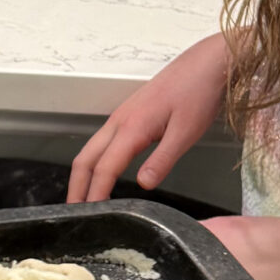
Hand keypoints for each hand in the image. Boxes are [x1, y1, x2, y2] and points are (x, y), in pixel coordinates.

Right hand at [68, 34, 233, 202]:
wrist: (207, 63)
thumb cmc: (199, 94)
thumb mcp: (186, 132)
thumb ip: (162, 160)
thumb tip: (142, 185)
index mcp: (131, 127)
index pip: (104, 168)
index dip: (94, 194)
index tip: (89, 216)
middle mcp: (119, 121)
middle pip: (86, 158)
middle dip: (76, 186)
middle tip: (73, 214)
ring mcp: (122, 116)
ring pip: (91, 149)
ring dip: (83, 175)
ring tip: (84, 200)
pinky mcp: (129, 114)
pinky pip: (102, 141)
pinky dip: (94, 162)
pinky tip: (102, 174)